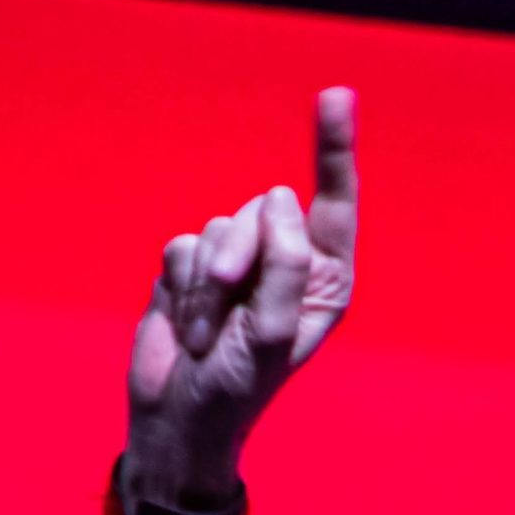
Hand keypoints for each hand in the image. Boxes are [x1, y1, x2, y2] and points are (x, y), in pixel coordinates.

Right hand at [123, 86, 358, 510]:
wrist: (178, 418)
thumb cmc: (238, 388)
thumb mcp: (274, 333)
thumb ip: (286, 264)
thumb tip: (280, 198)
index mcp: (323, 281)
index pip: (333, 206)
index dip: (333, 152)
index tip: (336, 96)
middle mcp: (286, 264)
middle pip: (261, 210)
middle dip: (237, 256)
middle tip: (227, 308)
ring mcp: (240, 263)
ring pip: (219, 226)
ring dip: (205, 287)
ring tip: (209, 334)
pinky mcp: (194, 267)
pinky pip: (182, 245)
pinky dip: (180, 286)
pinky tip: (188, 324)